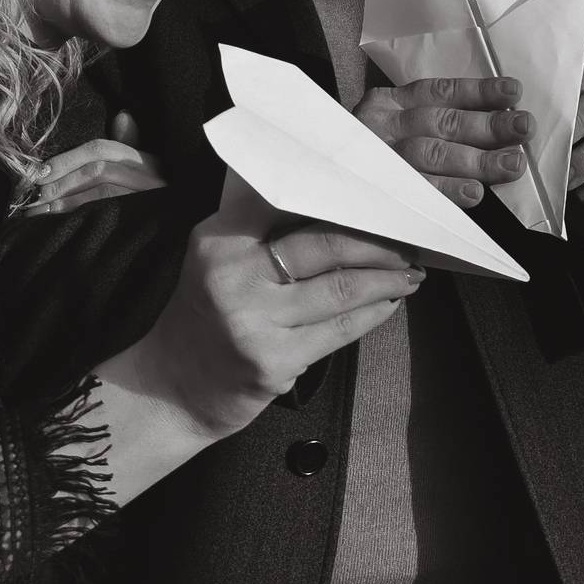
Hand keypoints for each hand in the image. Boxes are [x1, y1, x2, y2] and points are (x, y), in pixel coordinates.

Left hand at [19, 112, 165, 215]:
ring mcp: (149, 200)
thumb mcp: (150, 166)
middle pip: (97, 170)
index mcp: (147, 159)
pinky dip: (79, 220)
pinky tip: (58, 226)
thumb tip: (123, 115)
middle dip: (61, 182)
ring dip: (64, 203)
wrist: (190, 225)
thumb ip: (132, 143)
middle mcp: (150, 176)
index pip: (103, 149)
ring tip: (38, 212)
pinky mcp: (143, 223)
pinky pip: (105, 218)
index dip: (68, 158)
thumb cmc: (161, 195)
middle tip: (33, 195)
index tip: (40, 171)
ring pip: (100, 195)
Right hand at [134, 206, 422, 438]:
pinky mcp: (273, 360)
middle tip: (408, 240)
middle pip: (325, 243)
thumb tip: (339, 203)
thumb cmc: (207, 313)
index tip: (377, 195)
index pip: (288, 200)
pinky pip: (339, 330)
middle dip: (377, 242)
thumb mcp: (219, 257)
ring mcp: (254, 319)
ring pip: (341, 288)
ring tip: (410, 273)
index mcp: (219, 237)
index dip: (340, 197)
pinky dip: (373, 314)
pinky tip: (390, 303)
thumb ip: (262, 228)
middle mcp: (233, 273)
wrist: (173, 389)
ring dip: (386, 279)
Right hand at [354, 76, 533, 208]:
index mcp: (390, 102)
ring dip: (476, 160)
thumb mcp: (392, 122)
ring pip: (430, 154)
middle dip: (487, 126)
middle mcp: (381, 124)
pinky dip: (447, 192)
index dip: (478, 92)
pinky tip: (474, 194)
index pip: (439, 92)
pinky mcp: (373, 190)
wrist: (318, 177)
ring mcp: (376, 158)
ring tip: (512, 164)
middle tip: (524, 127)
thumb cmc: (371, 151)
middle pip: (440, 123)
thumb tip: (496, 119)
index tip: (513, 92)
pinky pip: (415, 190)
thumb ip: (431, 119)